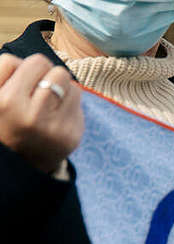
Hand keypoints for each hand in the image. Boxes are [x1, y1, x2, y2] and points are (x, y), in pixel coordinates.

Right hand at [0, 54, 83, 173]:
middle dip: (44, 74)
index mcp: (6, 103)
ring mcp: (55, 127)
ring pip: (69, 82)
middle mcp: (32, 115)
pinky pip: (78, 101)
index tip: (20, 82)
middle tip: (37, 88)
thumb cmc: (5, 123)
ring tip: (48, 99)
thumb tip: (33, 61)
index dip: (22, 69)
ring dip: (60, 86)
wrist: (19, 165)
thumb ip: (6, 73)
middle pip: (50, 68)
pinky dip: (69, 101)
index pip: (21, 62)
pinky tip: (57, 113)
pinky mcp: (72, 135)